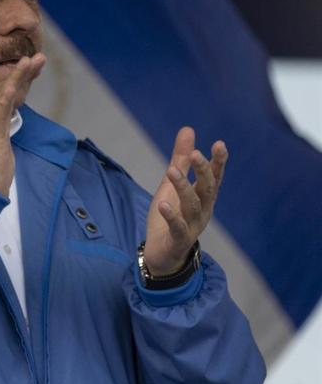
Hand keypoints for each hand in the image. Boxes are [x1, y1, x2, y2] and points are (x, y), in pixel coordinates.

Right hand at [0, 55, 44, 194]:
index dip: (20, 78)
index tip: (35, 66)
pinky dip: (8, 95)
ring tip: (32, 61)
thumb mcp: (1, 143)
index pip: (4, 93)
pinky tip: (16, 83)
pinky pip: (0, 112)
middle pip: (4, 90)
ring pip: (2, 95)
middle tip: (39, 58)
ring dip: (18, 77)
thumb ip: (5, 125)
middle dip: (23, 73)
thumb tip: (14, 112)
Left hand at [143, 127, 226, 274]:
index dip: (218, 162)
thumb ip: (180, 159)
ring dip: (183, 187)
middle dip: (203, 171)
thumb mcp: (171, 184)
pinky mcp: (178, 240)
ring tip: (171, 170)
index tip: (219, 144)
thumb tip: (188, 129)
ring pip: (192, 205)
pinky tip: (162, 204)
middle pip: (208, 189)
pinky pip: (178, 228)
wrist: (162, 254)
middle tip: (196, 154)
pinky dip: (171, 216)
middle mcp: (203, 210)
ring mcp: (192, 226)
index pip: (214, 177)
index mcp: (203, 197)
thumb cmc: (170, 215)